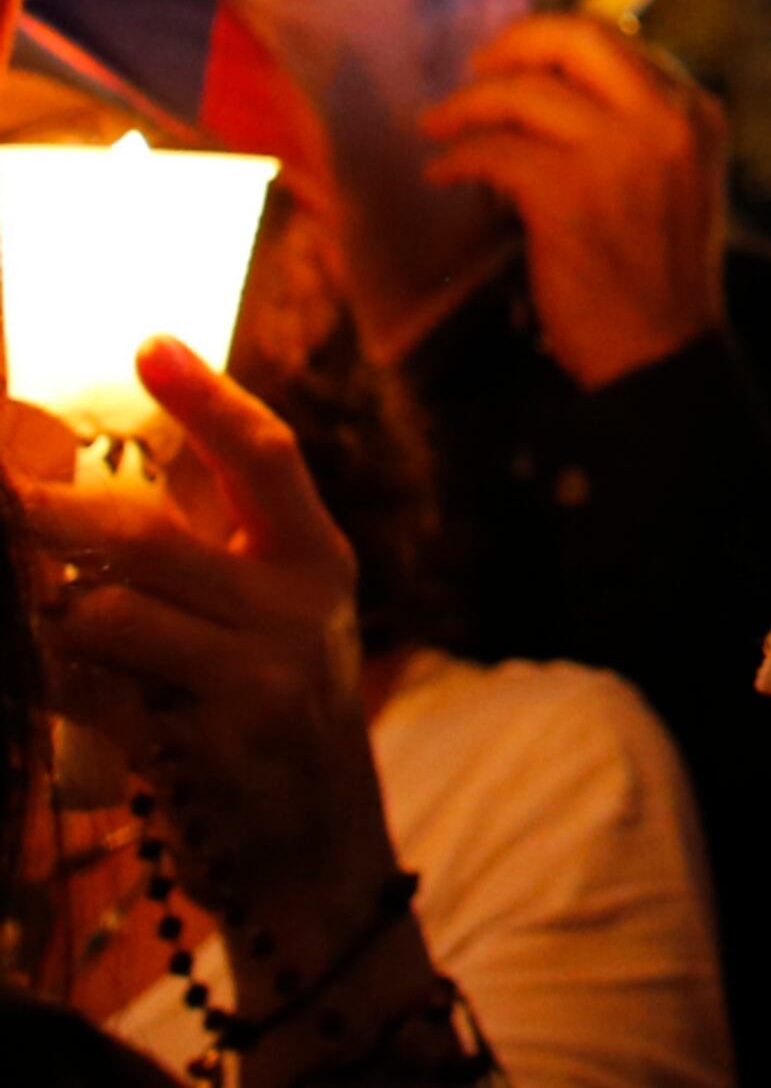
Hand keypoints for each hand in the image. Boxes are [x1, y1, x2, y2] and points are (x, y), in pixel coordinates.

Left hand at [16, 342, 404, 970]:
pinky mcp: (204, 744)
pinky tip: (44, 673)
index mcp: (317, 560)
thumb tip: (94, 488)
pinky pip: (89, 690)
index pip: (264, 456)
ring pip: (104, 614)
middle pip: (145, 536)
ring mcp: (255, 677)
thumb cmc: (275, 716)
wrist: (319, 848)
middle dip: (46, 514)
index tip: (149, 342)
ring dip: (43, 613)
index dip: (206, 397)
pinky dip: (50, 675)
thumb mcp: (278, 622)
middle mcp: (296, 607)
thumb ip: (217, 555)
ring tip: (31, 607)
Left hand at [420, 11, 730, 389]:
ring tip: (439, 126)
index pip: (618, 38)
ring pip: (519, 93)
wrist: (659, 350)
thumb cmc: (656, 268)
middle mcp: (665, 120)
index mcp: (695, 111)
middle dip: (512, 44)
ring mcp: (618, 155)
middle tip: (477, 67)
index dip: (554, 40)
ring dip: (466, 106)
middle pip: (573, 38)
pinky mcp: (567, 195)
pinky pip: (491, 150)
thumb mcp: (675, 178)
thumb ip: (636, 123)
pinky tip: (445, 174)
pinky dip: (457, 160)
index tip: (519, 60)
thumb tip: (549, 75)